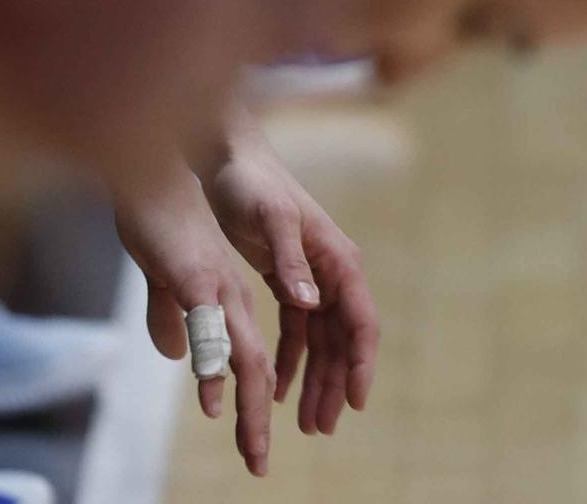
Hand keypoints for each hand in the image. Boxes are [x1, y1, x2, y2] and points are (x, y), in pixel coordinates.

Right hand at [114, 166, 276, 477]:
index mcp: (232, 295)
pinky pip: (211, 329)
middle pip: (260, 367)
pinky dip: (215, 368)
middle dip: (261, 423)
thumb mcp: (164, 276)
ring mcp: (218, 286)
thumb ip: (170, 315)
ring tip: (252, 451)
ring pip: (246, 356)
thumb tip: (176, 354)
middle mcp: (234, 294)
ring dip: (250, 409)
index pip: (257, 360)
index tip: (257, 448)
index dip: (260, 405)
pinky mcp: (196, 275)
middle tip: (260, 467)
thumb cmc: (156, 216)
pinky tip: (214, 400)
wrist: (147, 167)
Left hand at [207, 128, 378, 436]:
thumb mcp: (271, 219)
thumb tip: (311, 303)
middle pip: (341, 341)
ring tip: (304, 423)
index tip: (356, 404)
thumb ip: (291, 261)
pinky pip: (296, 330)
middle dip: (335, 385)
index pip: (360, 321)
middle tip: (320, 428)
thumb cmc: (252, 183)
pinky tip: (279, 388)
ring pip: (320, 342)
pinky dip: (290, 360)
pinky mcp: (286, 280)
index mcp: (337, 259)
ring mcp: (309, 278)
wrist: (225, 158)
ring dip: (314, 380)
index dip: (361, 364)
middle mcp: (330, 272)